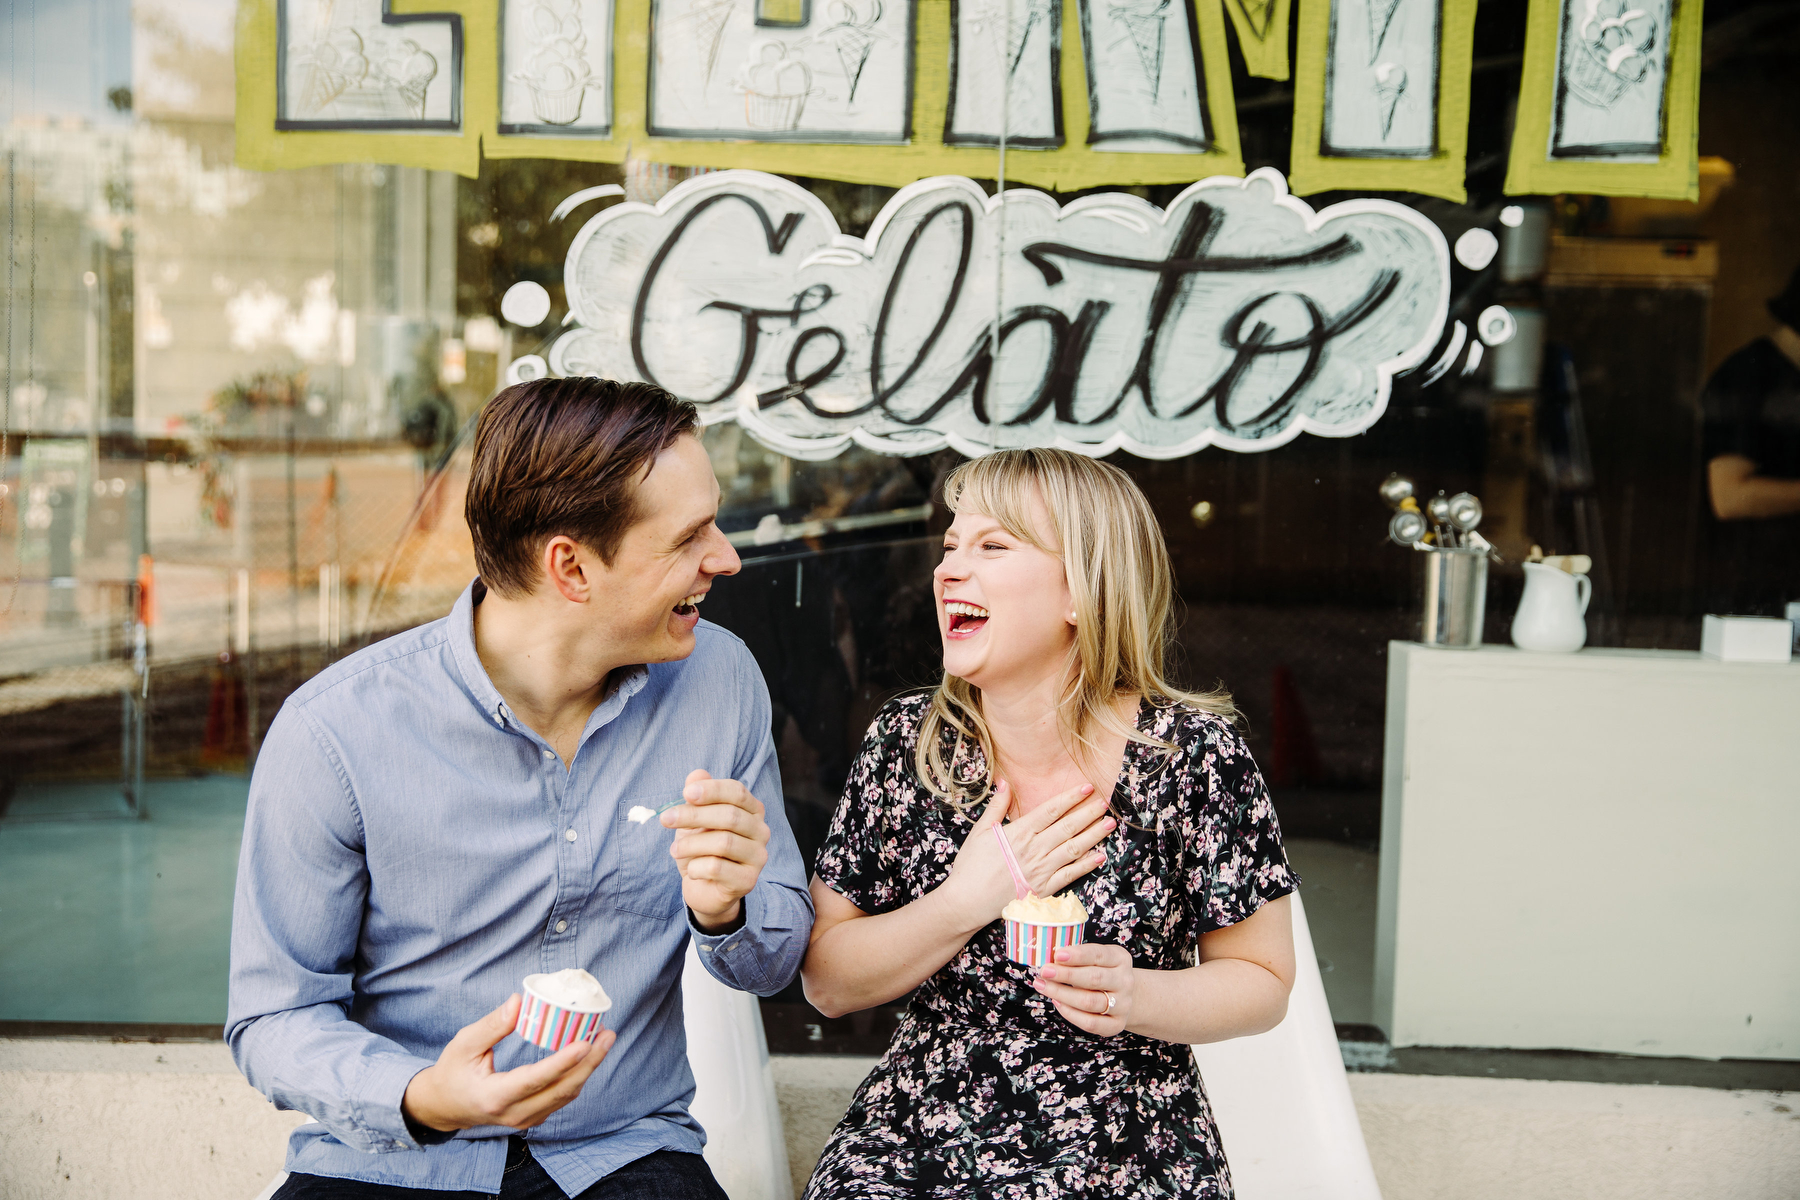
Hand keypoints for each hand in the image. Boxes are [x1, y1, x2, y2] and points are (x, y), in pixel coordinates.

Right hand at [401, 995, 614, 1132]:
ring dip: (588, 1068)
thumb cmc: (453, 1072)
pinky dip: (577, 1076)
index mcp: (494, 1097)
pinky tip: (588, 1054)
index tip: (586, 1043)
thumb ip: (492, 1025)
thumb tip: (519, 1002)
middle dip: (589, 1063)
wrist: (445, 1106)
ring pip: (565, 1095)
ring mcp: (525, 1119)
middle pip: (561, 1090)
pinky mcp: (533, 1116)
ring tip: (604, 1039)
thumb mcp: (464, 1044)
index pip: (536, 1079)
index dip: (563, 1062)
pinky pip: (561, 1097)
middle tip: (607, 1035)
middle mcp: (514, 1114)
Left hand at [662, 768, 770, 930]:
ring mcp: (758, 857)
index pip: (737, 791)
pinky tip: (690, 870)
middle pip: (730, 816)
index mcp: (751, 810)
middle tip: (666, 819)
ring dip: (691, 844)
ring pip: (723, 842)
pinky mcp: (748, 880)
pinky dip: (696, 867)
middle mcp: (760, 831)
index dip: (711, 790)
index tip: (685, 793)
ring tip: (674, 850)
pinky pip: (717, 868)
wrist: (704, 888)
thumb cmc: (701, 848)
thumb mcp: (694, 819)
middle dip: (693, 815)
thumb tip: (696, 774)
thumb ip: (697, 795)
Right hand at [938, 779, 1114, 928]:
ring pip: (1073, 849)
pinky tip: (1099, 855)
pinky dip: (1086, 865)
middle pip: (1067, 827)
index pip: (1051, 810)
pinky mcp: (1044, 889)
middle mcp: (1034, 850)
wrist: (968, 901)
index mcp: (1019, 833)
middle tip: (1105, 802)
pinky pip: (1070, 875)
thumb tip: (1005, 782)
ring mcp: (1041, 870)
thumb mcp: (980, 831)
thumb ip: (997, 806)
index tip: (1087, 787)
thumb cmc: (971, 866)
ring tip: (1109, 824)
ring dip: (1094, 835)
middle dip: (1088, 813)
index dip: (1070, 798)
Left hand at [1033, 943, 1133, 1036]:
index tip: (1058, 954)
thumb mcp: (1094, 958)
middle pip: (1094, 979)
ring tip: (1043, 986)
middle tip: (1045, 971)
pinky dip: (1070, 1013)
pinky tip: (1057, 1002)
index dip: (1078, 955)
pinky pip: (1090, 1023)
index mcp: (1120, 959)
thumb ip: (1077, 958)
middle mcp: (1125, 981)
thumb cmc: (1101, 972)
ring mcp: (1123, 1005)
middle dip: (1066, 975)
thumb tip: (1052, 960)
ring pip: (1089, 1001)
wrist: (1123, 996)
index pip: (1099, 955)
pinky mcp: (1116, 1024)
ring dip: (1062, 993)